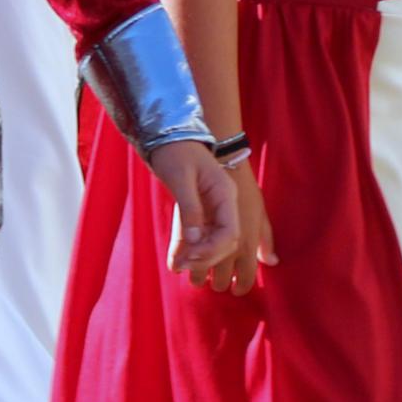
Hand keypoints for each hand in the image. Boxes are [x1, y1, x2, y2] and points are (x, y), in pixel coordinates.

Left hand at [150, 140, 249, 288]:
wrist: (171, 134)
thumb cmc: (175, 151)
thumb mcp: (180, 177)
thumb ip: (189, 209)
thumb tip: (195, 242)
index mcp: (226, 194)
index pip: (231, 232)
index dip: (212, 250)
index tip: (190, 257)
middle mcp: (225, 204)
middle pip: (226, 243)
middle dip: (205, 258)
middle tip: (181, 266)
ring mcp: (215, 208)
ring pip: (214, 242)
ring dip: (199, 259)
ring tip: (178, 267)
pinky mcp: (202, 211)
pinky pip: (200, 235)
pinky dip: (189, 249)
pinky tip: (175, 261)